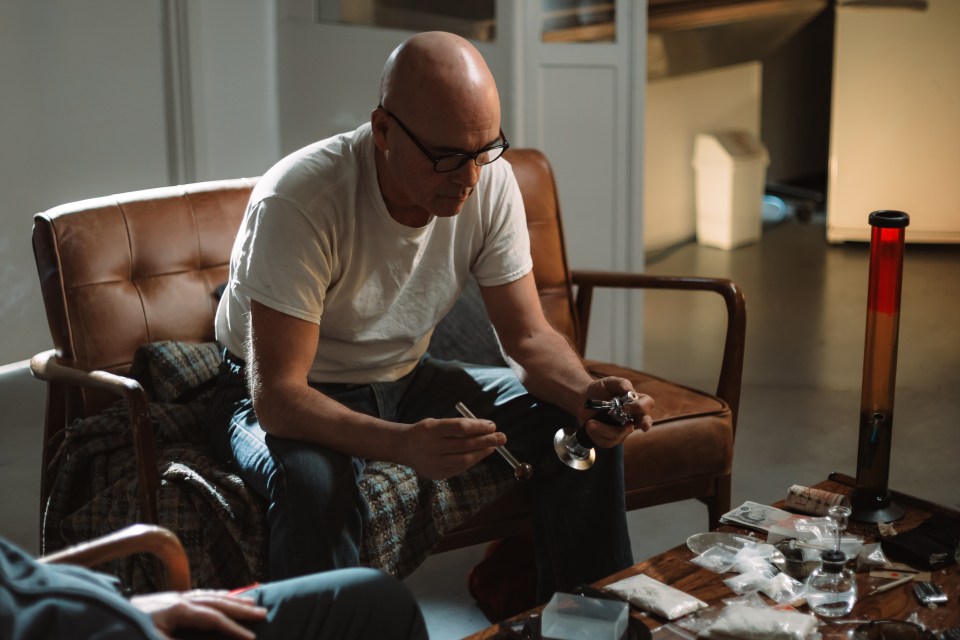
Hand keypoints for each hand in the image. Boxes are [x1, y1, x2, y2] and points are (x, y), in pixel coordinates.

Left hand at [131, 590, 266, 639]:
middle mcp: (178, 599)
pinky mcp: (164, 600)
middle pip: (216, 601)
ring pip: (208, 595)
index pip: (213, 619)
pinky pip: (198, 595)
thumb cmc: (126, 630)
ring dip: (231, 600)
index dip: (234, 629)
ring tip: (251, 602)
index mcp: (178, 610)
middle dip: (241, 608)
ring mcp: (171, 597)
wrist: (96, 617)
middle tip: (263, 612)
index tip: (252, 639)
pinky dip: (214, 596)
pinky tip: (219, 599)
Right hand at [401, 417, 506, 479]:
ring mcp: (434, 463)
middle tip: (501, 437)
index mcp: (431, 429)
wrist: (405, 448)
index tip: (492, 425)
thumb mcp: (437, 422)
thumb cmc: (427, 431)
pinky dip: (473, 461)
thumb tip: (486, 428)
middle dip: (486, 440)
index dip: (479, 426)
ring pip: (465, 459)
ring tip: (493, 446)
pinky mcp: (437, 474)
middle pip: (465, 444)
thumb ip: (458, 426)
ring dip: (482, 452)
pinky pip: (460, 468)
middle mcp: (432, 447)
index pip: (460, 427)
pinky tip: (481, 454)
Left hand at [577, 377, 653, 447]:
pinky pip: (608, 442)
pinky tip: (589, 426)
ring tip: (591, 423)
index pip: (648, 404)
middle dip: (642, 425)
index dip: (640, 407)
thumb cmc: (600, 390)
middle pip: (645, 422)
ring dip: (604, 430)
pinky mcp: (611, 438)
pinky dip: (596, 434)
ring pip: (621, 435)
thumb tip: (629, 390)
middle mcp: (633, 417)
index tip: (626, 407)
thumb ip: (620, 383)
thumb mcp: (609, 382)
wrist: (584, 399)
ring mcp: (623, 429)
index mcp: (635, 402)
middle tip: (631, 425)